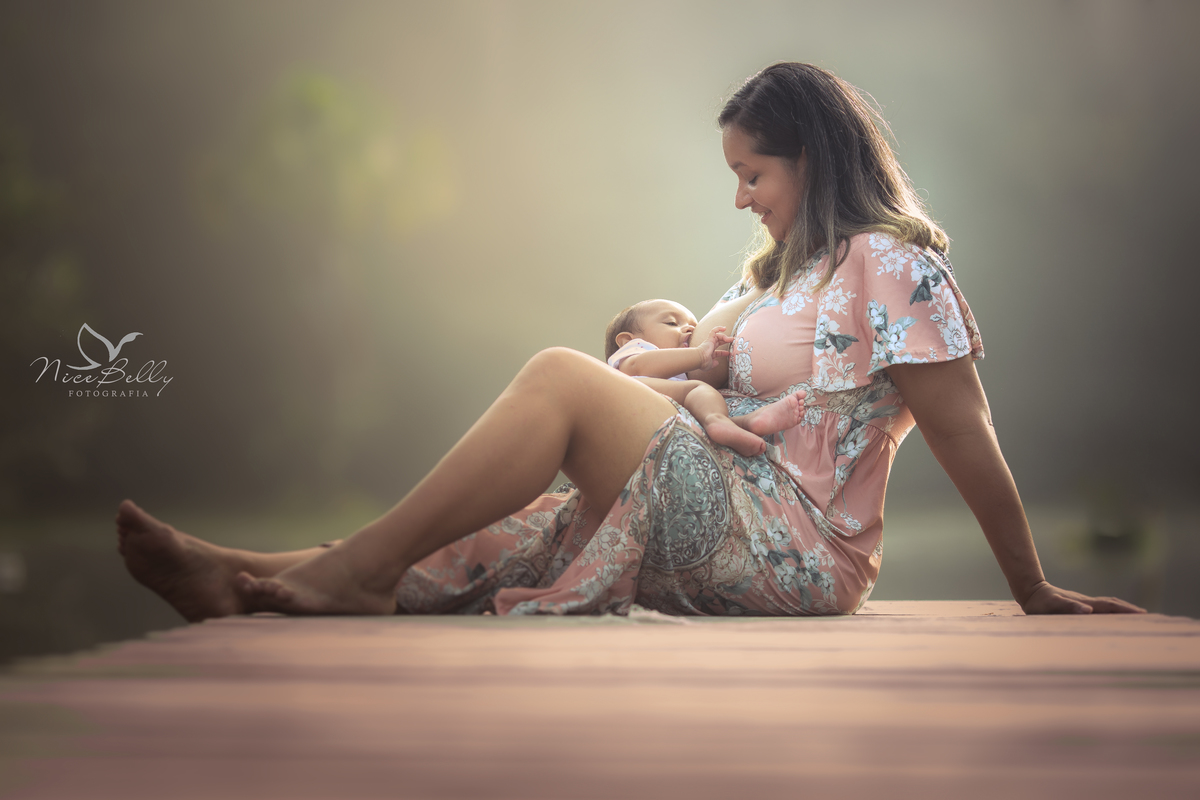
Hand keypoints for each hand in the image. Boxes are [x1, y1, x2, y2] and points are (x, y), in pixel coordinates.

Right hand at [694, 326, 734, 370]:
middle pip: (719, 342)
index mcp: (710, 354)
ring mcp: (709, 342)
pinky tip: (724, 328)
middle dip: (726, 341)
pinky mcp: (709, 339)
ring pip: (718, 336)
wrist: (700, 358)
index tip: (728, 353)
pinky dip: (718, 328)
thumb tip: (717, 363)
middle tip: (732, 341)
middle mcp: (709, 347)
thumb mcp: (710, 365)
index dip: (723, 352)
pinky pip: (713, 331)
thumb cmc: (703, 363)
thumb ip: (714, 364)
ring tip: (730, 339)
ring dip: (725, 336)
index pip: (717, 352)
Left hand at [1020, 581, 1146, 614]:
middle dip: (1129, 610)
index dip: (1125, 610)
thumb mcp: (1052, 605)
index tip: (1142, 614)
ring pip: (1107, 606)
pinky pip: (1098, 608)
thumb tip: (1088, 610)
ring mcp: (1083, 603)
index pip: (1109, 607)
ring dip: (1121, 610)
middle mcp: (1086, 602)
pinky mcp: (1077, 605)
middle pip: (1112, 604)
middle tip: (1147, 617)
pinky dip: (1110, 612)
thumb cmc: (1039, 602)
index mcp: (1084, 603)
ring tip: (1136, 617)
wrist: (1030, 590)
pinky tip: (1111, 617)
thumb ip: (1068, 607)